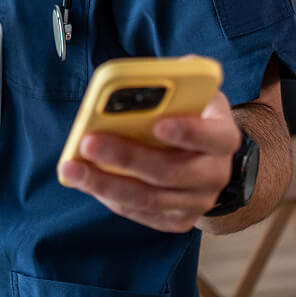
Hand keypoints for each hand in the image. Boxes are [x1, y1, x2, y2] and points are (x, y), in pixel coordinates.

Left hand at [57, 91, 240, 232]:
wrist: (206, 154)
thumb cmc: (191, 113)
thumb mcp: (192, 90)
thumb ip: (175, 80)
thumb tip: (143, 76)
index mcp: (223, 137)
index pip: (213, 137)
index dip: (189, 132)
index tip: (158, 124)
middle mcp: (215, 175)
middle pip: (170, 172)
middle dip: (126, 157)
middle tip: (89, 142)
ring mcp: (196, 202)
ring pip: (149, 198)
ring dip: (106, 183)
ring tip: (72, 168)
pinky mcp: (176, 220)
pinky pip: (140, 213)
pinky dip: (111, 197)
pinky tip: (87, 182)